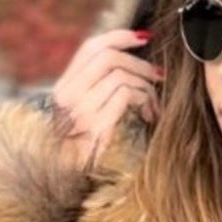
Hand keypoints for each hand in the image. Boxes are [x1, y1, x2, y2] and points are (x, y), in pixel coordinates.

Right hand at [50, 27, 163, 168]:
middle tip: (158, 76)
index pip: (91, 47)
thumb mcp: (87, 116)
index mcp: (63, 89)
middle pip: (108, 56)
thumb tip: (133, 64)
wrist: (72, 184)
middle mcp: (67, 95)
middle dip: (139, 63)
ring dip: (144, 86)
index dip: (119, 37)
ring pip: (120, 74)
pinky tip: (149, 115)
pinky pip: (125, 94)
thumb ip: (99, 90)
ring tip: (153, 104)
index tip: (144, 38)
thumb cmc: (87, 152)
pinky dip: (143, 100)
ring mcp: (79, 110)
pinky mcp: (94, 124)